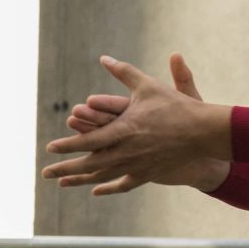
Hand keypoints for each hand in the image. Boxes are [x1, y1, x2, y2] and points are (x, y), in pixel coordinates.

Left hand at [42, 52, 229, 194]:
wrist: (204, 132)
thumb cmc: (176, 106)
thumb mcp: (147, 85)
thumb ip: (123, 72)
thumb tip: (104, 57)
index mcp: (124, 130)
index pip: (88, 140)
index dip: (67, 145)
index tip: (49, 149)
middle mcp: (127, 151)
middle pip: (89, 164)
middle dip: (65, 168)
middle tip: (44, 173)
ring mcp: (137, 166)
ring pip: (103, 176)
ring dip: (80, 180)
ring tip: (62, 183)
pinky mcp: (148, 174)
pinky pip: (123, 184)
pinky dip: (108, 187)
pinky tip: (95, 190)